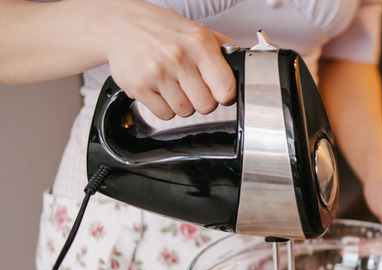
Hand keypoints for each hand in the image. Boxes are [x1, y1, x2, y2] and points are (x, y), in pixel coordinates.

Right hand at [102, 0, 235, 119]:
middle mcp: (177, 57)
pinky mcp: (138, 87)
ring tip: (175, 84)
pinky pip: (164, 115)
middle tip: (194, 87)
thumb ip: (223, 50)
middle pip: (206, 106)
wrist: (121, 24)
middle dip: (203, 100)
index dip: (225, 94)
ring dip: (184, 104)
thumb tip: (241, 67)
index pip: (226, 89)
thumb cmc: (162, 29)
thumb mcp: (198, 31)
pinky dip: (165, 108)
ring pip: (185, 112)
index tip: (221, 92)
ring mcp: (156, 73)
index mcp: (198, 44)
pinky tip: (161, 90)